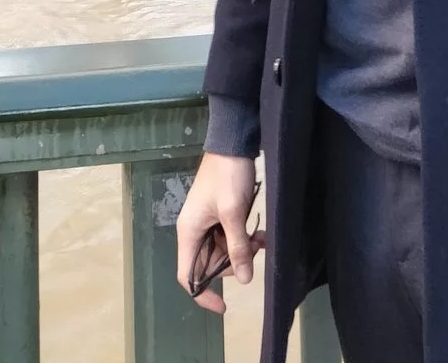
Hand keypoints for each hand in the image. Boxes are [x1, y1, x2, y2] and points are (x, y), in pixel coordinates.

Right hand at [176, 153, 266, 314]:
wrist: (232, 141)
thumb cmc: (227, 176)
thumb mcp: (233, 213)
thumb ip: (237, 247)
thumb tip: (244, 280)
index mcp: (189, 232)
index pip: (187, 275)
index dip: (203, 294)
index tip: (223, 306)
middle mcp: (195, 230)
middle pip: (209, 265)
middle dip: (232, 266)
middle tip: (252, 254)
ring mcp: (208, 222)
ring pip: (223, 252)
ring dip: (242, 251)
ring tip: (260, 240)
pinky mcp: (221, 214)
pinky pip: (231, 237)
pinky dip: (245, 239)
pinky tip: (260, 234)